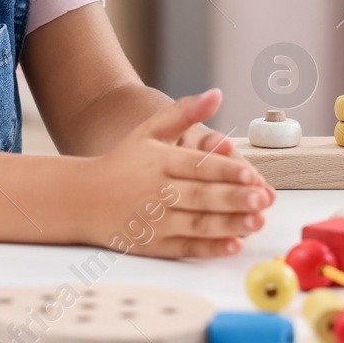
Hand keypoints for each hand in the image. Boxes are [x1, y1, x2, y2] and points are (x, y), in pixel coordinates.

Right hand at [78, 88, 275, 258]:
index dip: (224, 170)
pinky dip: (210, 248)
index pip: (196, 167)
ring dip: (229, 224)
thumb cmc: (124, 162)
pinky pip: (186, 248)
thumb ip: (184, 112)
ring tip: (257, 222)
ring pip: (197, 224)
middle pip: (200, 197)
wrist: (82, 199)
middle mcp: (156, 193)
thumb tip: (216, 94)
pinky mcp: (154, 246)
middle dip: (233, 199)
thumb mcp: (150, 130)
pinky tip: (233, 245)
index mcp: (159, 162)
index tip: (251, 173)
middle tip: (262, 199)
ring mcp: (154, 222)